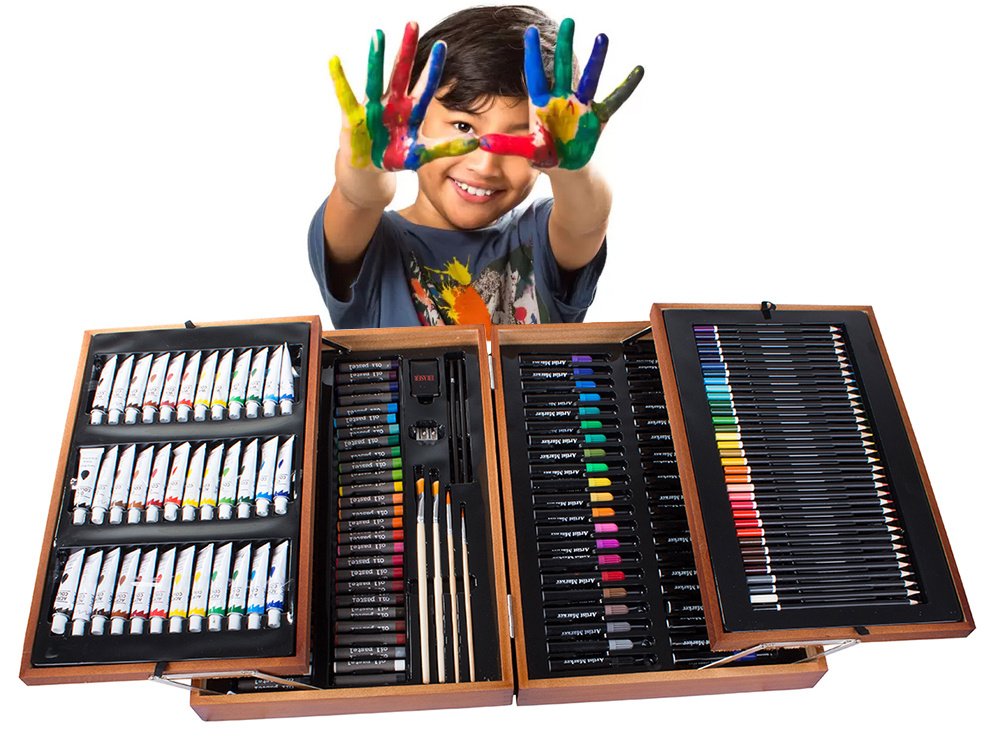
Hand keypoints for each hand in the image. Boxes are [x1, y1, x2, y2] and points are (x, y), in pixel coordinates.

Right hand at [328, 22, 478, 170]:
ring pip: (376, 78)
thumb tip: (476, 141)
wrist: (371, 170)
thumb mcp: (422, 154)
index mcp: (410, 111)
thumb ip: (446, 147)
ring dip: (377, 57)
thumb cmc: (395, 156)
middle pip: (401, 73)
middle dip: (407, 49)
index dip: (432, 68)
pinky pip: (345, 96)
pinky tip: (334, 61)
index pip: (424, 86)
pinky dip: (339, 79)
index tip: (442, 46)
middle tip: (413, 23)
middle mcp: (392, 104)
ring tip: (379, 34)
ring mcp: (373, 108)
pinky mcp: (354, 118)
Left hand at [479, 19, 643, 169]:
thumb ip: (508, 145)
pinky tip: (639, 70)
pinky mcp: (598, 116)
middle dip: (566, 46)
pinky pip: (615, 100)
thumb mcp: (527, 152)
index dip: (533, 55)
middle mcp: (562, 99)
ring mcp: (582, 106)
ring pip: (589, 78)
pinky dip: (627, 87)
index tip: (530, 32)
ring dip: (596, 59)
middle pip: (564, 68)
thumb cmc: (545, 156)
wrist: (567, 167)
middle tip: (568, 20)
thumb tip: (483, 143)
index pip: (535, 76)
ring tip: (602, 36)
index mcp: (542, 105)